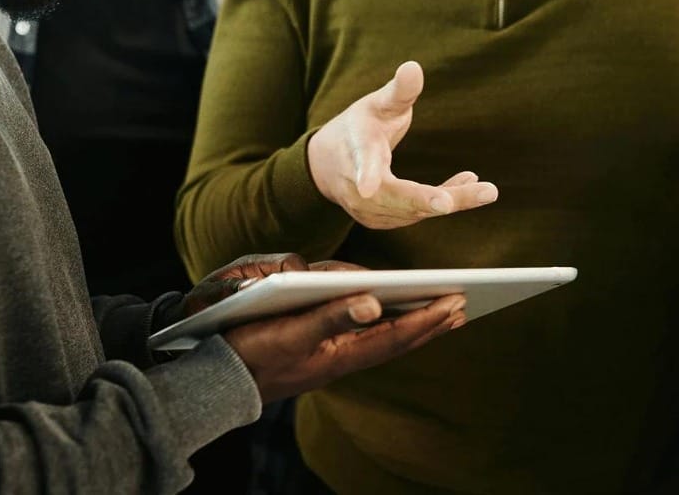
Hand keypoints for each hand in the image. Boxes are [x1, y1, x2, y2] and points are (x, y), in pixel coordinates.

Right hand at [192, 253, 466, 403]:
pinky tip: (392, 314)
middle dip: (430, 322)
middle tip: (463, 306)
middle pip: (395, 338)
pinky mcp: (317, 346)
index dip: (426, 319)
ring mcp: (329, 352)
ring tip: (440, 310)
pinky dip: (387, 324)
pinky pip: (364, 335)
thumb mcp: (289, 332)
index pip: (394, 335)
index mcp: (339, 353)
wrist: (214, 377)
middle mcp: (340, 354)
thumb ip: (330, 316)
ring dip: (413, 323)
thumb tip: (374, 302)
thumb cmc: (249, 352)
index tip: (457, 302)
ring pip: (382, 336)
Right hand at [307, 61, 497, 229]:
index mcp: (355, 152)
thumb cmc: (358, 127)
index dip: (367, 175)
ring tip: (485, 190)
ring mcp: (367, 209)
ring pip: (413, 211)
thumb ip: (398, 91)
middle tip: (476, 193)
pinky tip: (466, 185)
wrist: (326, 164)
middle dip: (435, 198)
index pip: (362, 164)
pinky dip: (442, 202)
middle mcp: (358, 188)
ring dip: (452, 200)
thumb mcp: (375, 104)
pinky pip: (415, 215)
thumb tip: (413, 67)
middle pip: (398, 198)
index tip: (368, 188)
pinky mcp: (380, 221)